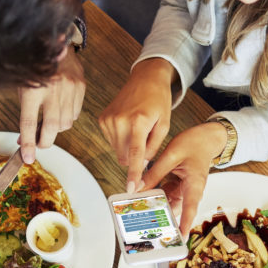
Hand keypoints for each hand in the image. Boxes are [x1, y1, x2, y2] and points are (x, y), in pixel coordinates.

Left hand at [18, 46, 85, 162]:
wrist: (53, 39)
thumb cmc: (34, 64)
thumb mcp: (23, 85)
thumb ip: (25, 111)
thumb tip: (25, 139)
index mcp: (32, 87)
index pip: (28, 123)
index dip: (27, 144)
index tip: (27, 158)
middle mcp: (52, 88)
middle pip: (51, 128)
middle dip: (44, 142)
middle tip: (39, 145)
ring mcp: (69, 87)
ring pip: (66, 123)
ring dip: (56, 129)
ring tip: (48, 121)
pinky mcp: (80, 86)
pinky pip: (75, 113)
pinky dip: (67, 117)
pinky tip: (60, 109)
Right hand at [98, 58, 177, 192]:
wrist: (145, 79)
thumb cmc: (158, 101)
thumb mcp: (164, 124)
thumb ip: (154, 147)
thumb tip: (142, 164)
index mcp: (138, 121)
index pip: (135, 153)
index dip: (134, 173)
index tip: (131, 188)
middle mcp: (120, 120)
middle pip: (125, 156)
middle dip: (135, 157)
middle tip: (145, 141)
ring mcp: (108, 120)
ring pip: (117, 151)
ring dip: (128, 147)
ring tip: (137, 129)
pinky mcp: (102, 119)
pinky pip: (111, 141)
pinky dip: (121, 139)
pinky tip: (128, 125)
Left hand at [139, 121, 228, 235]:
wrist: (206, 138)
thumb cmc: (195, 144)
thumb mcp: (171, 156)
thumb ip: (154, 173)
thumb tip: (138, 187)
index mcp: (194, 184)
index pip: (190, 208)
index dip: (185, 224)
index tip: (181, 239)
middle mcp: (191, 191)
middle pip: (177, 211)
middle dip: (163, 219)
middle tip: (146, 226)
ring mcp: (185, 190)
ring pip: (169, 204)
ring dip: (157, 208)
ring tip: (140, 212)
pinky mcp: (179, 187)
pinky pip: (167, 196)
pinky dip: (157, 198)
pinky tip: (144, 198)